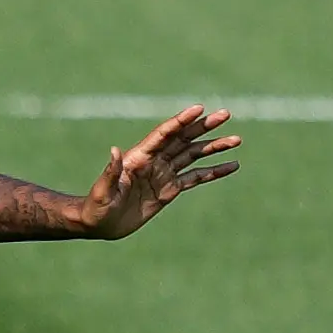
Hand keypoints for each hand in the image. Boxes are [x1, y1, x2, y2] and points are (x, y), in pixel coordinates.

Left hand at [81, 106, 239, 237]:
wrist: (97, 224)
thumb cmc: (95, 207)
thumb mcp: (102, 191)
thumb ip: (111, 172)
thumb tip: (114, 150)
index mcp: (139, 157)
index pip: (164, 134)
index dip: (181, 121)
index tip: (199, 109)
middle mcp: (154, 162)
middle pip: (183, 139)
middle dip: (204, 127)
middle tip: (226, 114)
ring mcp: (163, 174)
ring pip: (193, 155)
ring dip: (214, 147)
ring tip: (236, 139)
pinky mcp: (169, 190)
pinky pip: (195, 178)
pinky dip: (213, 172)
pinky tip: (231, 165)